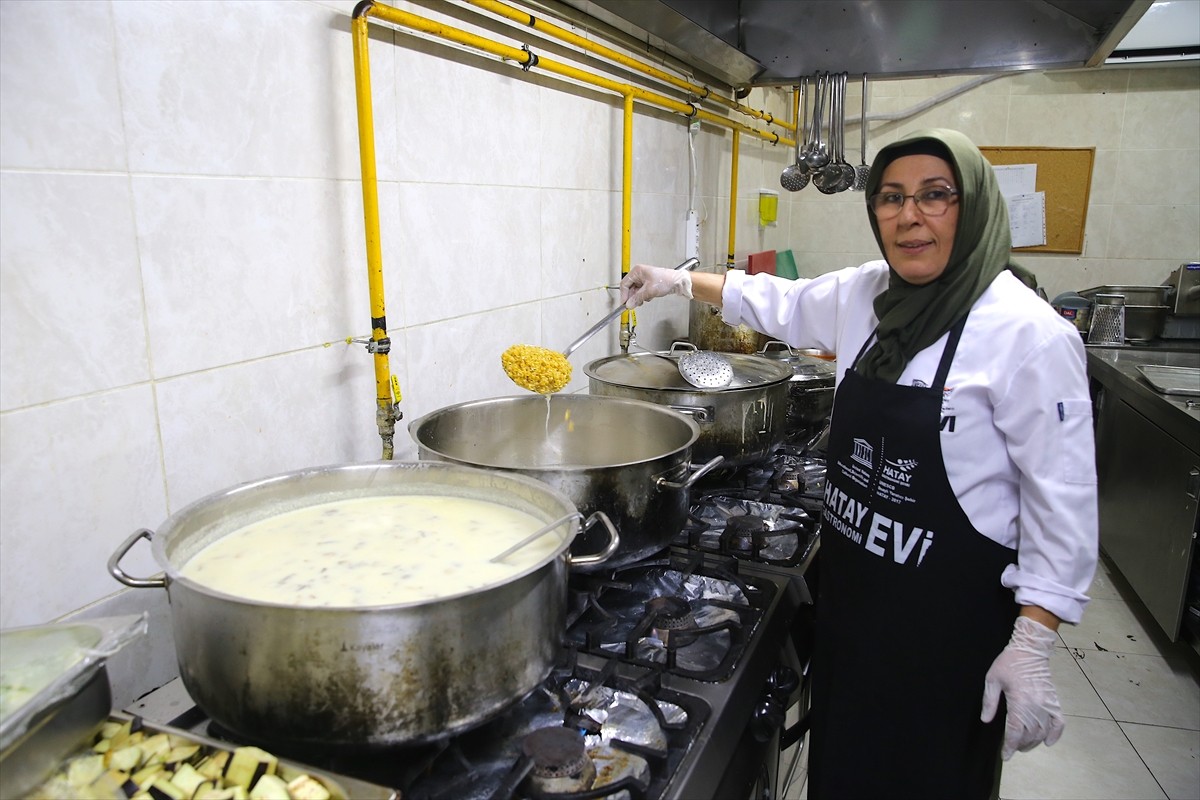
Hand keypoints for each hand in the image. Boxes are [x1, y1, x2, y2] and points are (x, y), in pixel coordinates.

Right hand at [620, 264, 692, 307]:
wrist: (677, 282)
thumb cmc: (666, 280)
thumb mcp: (649, 290)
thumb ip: (637, 298)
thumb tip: (629, 304)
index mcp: (637, 271)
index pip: (625, 284)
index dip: (623, 295)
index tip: (624, 303)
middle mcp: (639, 274)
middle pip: (629, 288)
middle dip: (632, 297)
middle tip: (632, 305)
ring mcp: (643, 279)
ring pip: (635, 291)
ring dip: (638, 297)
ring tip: (642, 301)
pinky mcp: (648, 284)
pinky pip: (641, 292)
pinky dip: (643, 297)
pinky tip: (648, 298)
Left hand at [980, 615, 1064, 759]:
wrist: (1030, 649)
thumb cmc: (1009, 662)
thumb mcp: (992, 679)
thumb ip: (989, 701)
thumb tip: (986, 720)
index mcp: (1020, 701)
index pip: (1016, 731)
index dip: (1010, 746)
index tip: (1005, 755)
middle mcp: (1036, 706)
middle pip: (1030, 734)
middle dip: (1020, 745)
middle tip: (1012, 748)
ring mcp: (1047, 704)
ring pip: (1043, 732)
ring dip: (1034, 742)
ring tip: (1024, 745)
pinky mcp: (1055, 701)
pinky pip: (1059, 723)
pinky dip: (1056, 735)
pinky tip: (1048, 743)